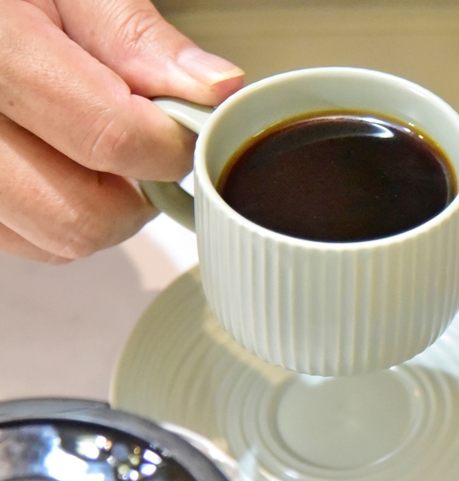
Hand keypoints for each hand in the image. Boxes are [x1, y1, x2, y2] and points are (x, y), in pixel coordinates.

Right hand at [0, 0, 242, 262]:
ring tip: (100, 152)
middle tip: (147, 148)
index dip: (169, 143)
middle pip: (81, 215)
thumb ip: (134, 37)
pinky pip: (22, 243)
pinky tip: (57, 164)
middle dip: (138, 193)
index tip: (186, 127)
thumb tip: (213, 88)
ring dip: (100, 210)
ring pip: (54, 241)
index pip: (109, 135)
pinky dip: (57, 216)